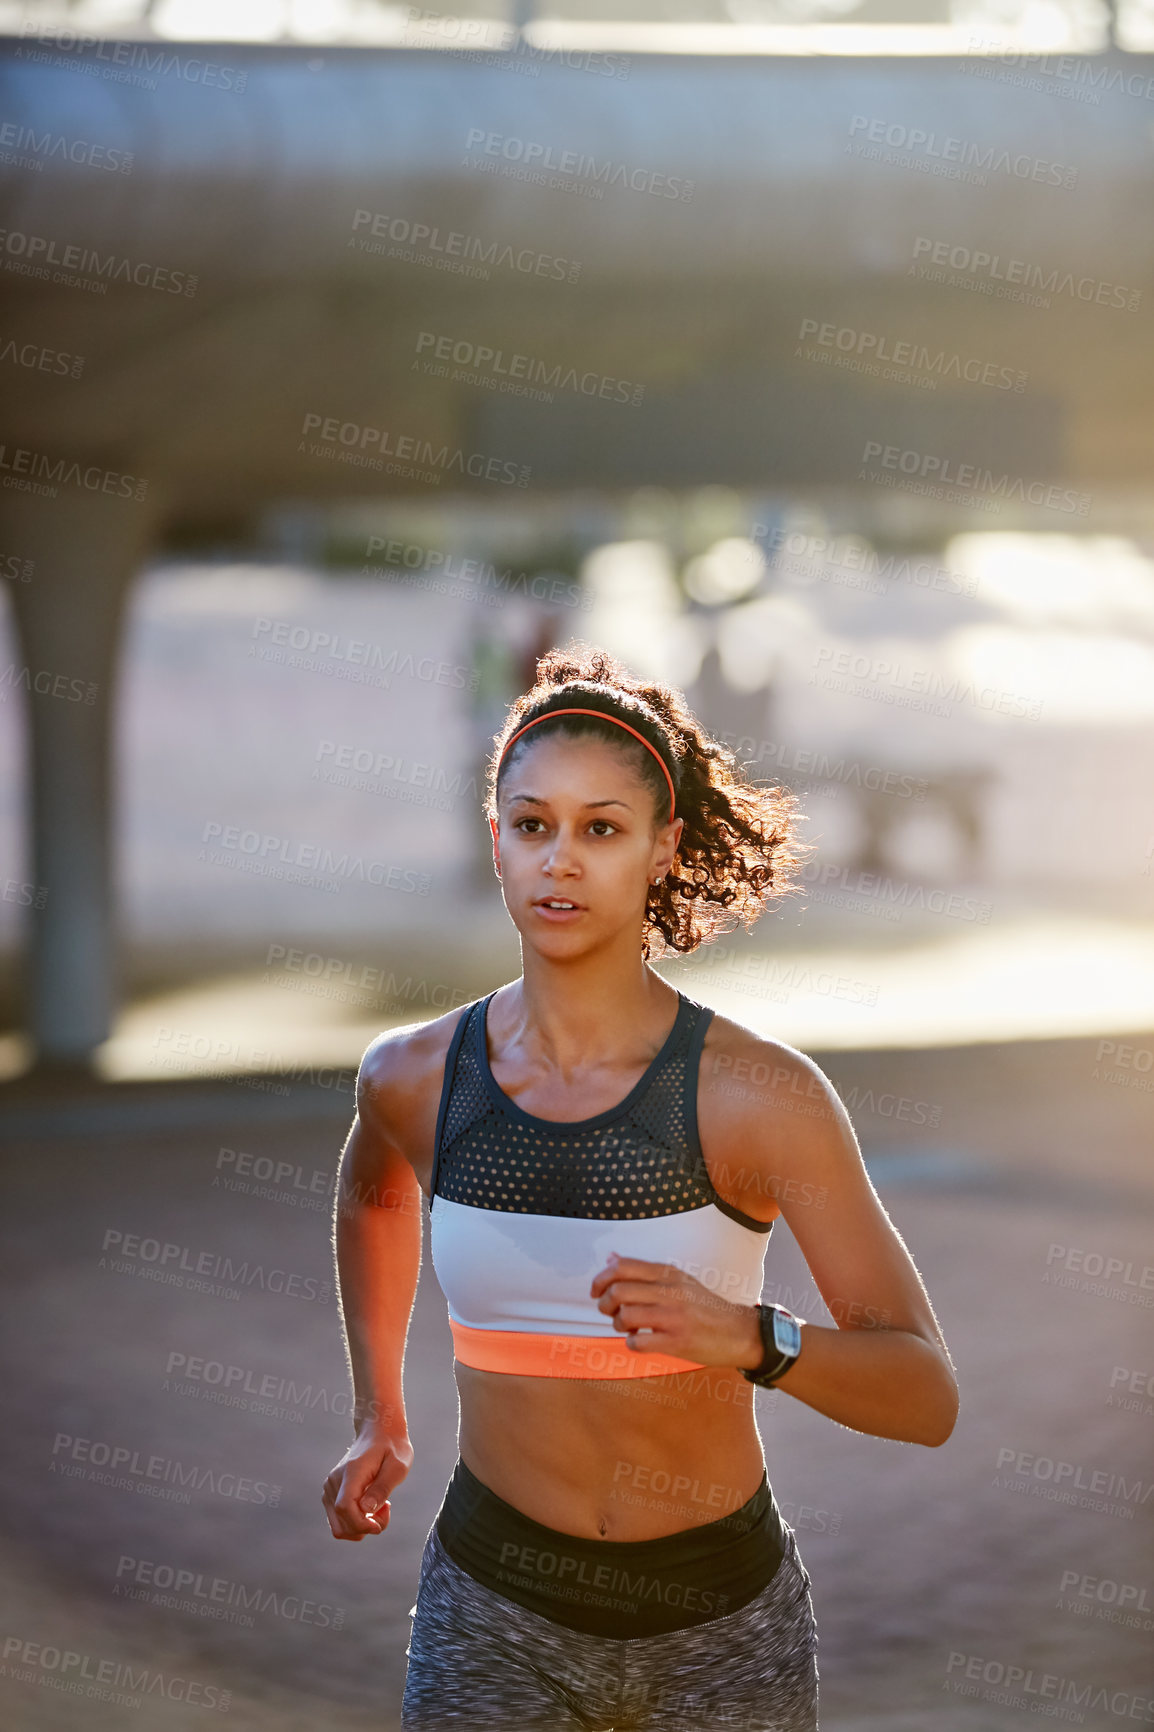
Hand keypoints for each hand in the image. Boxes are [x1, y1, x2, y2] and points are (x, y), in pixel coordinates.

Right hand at [322, 1425, 413, 1540]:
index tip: (379, 1524)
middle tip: (386, 1510)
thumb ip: (382, 1488)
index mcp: (351, 1472)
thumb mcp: (398, 1466)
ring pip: (339, 1527)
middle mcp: (334, 1482)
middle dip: (365, 1528)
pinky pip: (340, 1520)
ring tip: (379, 1508)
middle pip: (341, 1523)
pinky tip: (371, 1506)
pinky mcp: (331, 1494)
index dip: (361, 1524)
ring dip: (361, 1527)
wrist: (378, 1433)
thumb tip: (366, 1509)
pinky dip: (356, 1522)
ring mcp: (330, 1489)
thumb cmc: (392, 1448)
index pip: (345, 1508)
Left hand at [590, 1253, 762, 1368]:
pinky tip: (640, 1341)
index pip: (622, 1267)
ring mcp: (673, 1316)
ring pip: (626, 1316)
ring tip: (629, 1327)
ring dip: (619, 1325)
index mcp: (668, 1273)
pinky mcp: (677, 1342)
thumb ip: (643, 1271)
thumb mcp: (678, 1280)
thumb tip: (611, 1258)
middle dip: (605, 1304)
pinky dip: (632, 1343)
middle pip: (618, 1291)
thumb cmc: (704, 1306)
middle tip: (610, 1312)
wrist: (738, 1331)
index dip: (601, 1279)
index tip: (597, 1291)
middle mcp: (670, 1291)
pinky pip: (639, 1342)